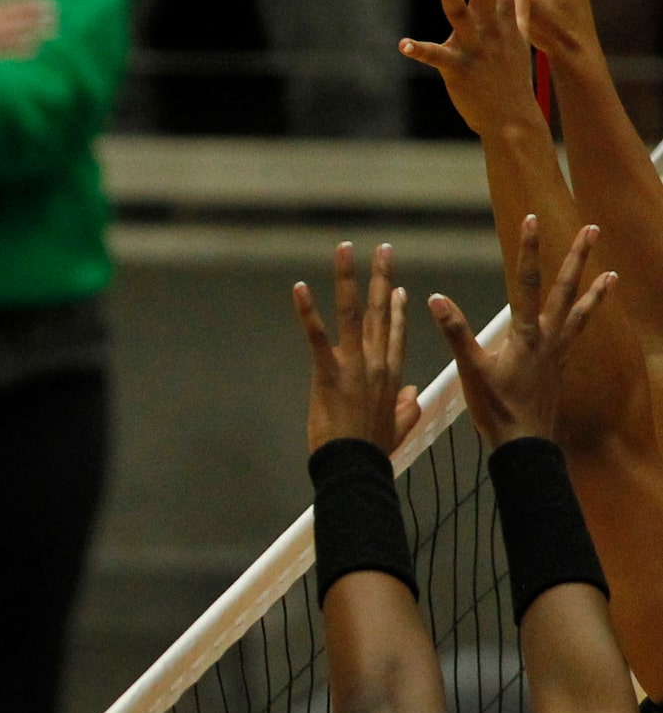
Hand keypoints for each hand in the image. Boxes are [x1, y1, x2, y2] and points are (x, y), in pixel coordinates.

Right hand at [0, 0, 59, 59]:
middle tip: (54, 15)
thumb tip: (22, 4)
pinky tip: (36, 52)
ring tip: (51, 32)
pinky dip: (21, 56)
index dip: (23, 1)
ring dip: (32, 35)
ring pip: (7, 40)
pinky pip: (4, 62)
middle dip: (32, 17)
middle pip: (6, 21)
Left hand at [293, 241, 421, 455]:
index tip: (398, 288)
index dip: (396, 309)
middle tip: (383, 249)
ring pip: (352, 311)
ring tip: (344, 249)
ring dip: (347, 278)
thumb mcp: (399, 427)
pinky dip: (307, 310)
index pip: (395, 332)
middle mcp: (377, 362)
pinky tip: (300, 287)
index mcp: (391, 374)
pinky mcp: (329, 370)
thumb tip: (413, 395)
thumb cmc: (373, 450)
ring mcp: (354, 364)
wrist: (357, 463)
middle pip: (379, 311)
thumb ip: (408, 408)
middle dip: (381, 277)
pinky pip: (316, 335)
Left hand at [399, 0, 542, 135]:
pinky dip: (420, 50)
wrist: (510, 116)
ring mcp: (475, 45)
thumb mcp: (518, 31)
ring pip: (461, 15)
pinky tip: (403, 45)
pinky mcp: (457, 68)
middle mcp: (491, 24)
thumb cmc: (510, 72)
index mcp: (503, 12)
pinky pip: (436, 57)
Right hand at [429, 217, 616, 446]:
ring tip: (611, 274)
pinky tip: (586, 317)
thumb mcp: (471, 370)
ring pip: (581, 313)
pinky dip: (585, 321)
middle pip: (566, 289)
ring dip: (595, 291)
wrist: (526, 444)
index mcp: (526, 334)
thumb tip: (435, 299)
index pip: (528, 282)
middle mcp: (549, 337)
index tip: (532, 219)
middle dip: (577, 258)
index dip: (529, 249)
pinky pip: (577, 335)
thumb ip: (455, 332)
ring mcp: (558, 352)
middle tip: (591, 229)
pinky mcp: (560, 367)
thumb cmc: (498, 409)